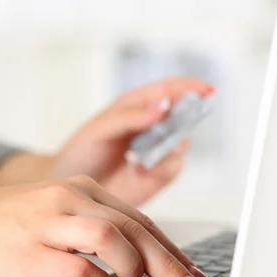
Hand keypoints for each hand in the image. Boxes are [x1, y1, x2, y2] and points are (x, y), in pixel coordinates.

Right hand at [0, 177, 211, 276]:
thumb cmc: (2, 225)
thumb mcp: (55, 215)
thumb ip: (93, 232)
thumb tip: (135, 264)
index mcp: (80, 190)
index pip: (139, 219)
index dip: (171, 249)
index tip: (191, 273)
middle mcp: (69, 198)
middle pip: (136, 227)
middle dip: (171, 262)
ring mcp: (49, 221)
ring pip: (113, 236)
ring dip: (139, 266)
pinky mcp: (30, 248)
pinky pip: (76, 266)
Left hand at [48, 77, 214, 205]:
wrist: (69, 187)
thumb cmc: (80, 153)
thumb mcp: (99, 129)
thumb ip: (129, 117)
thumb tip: (162, 106)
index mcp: (136, 106)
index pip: (169, 90)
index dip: (190, 88)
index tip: (207, 90)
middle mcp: (151, 127)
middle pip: (183, 116)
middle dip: (183, 120)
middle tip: (168, 129)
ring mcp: (156, 152)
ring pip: (181, 144)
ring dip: (169, 147)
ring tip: (143, 156)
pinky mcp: (156, 177)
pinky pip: (173, 168)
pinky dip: (162, 169)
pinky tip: (141, 171)